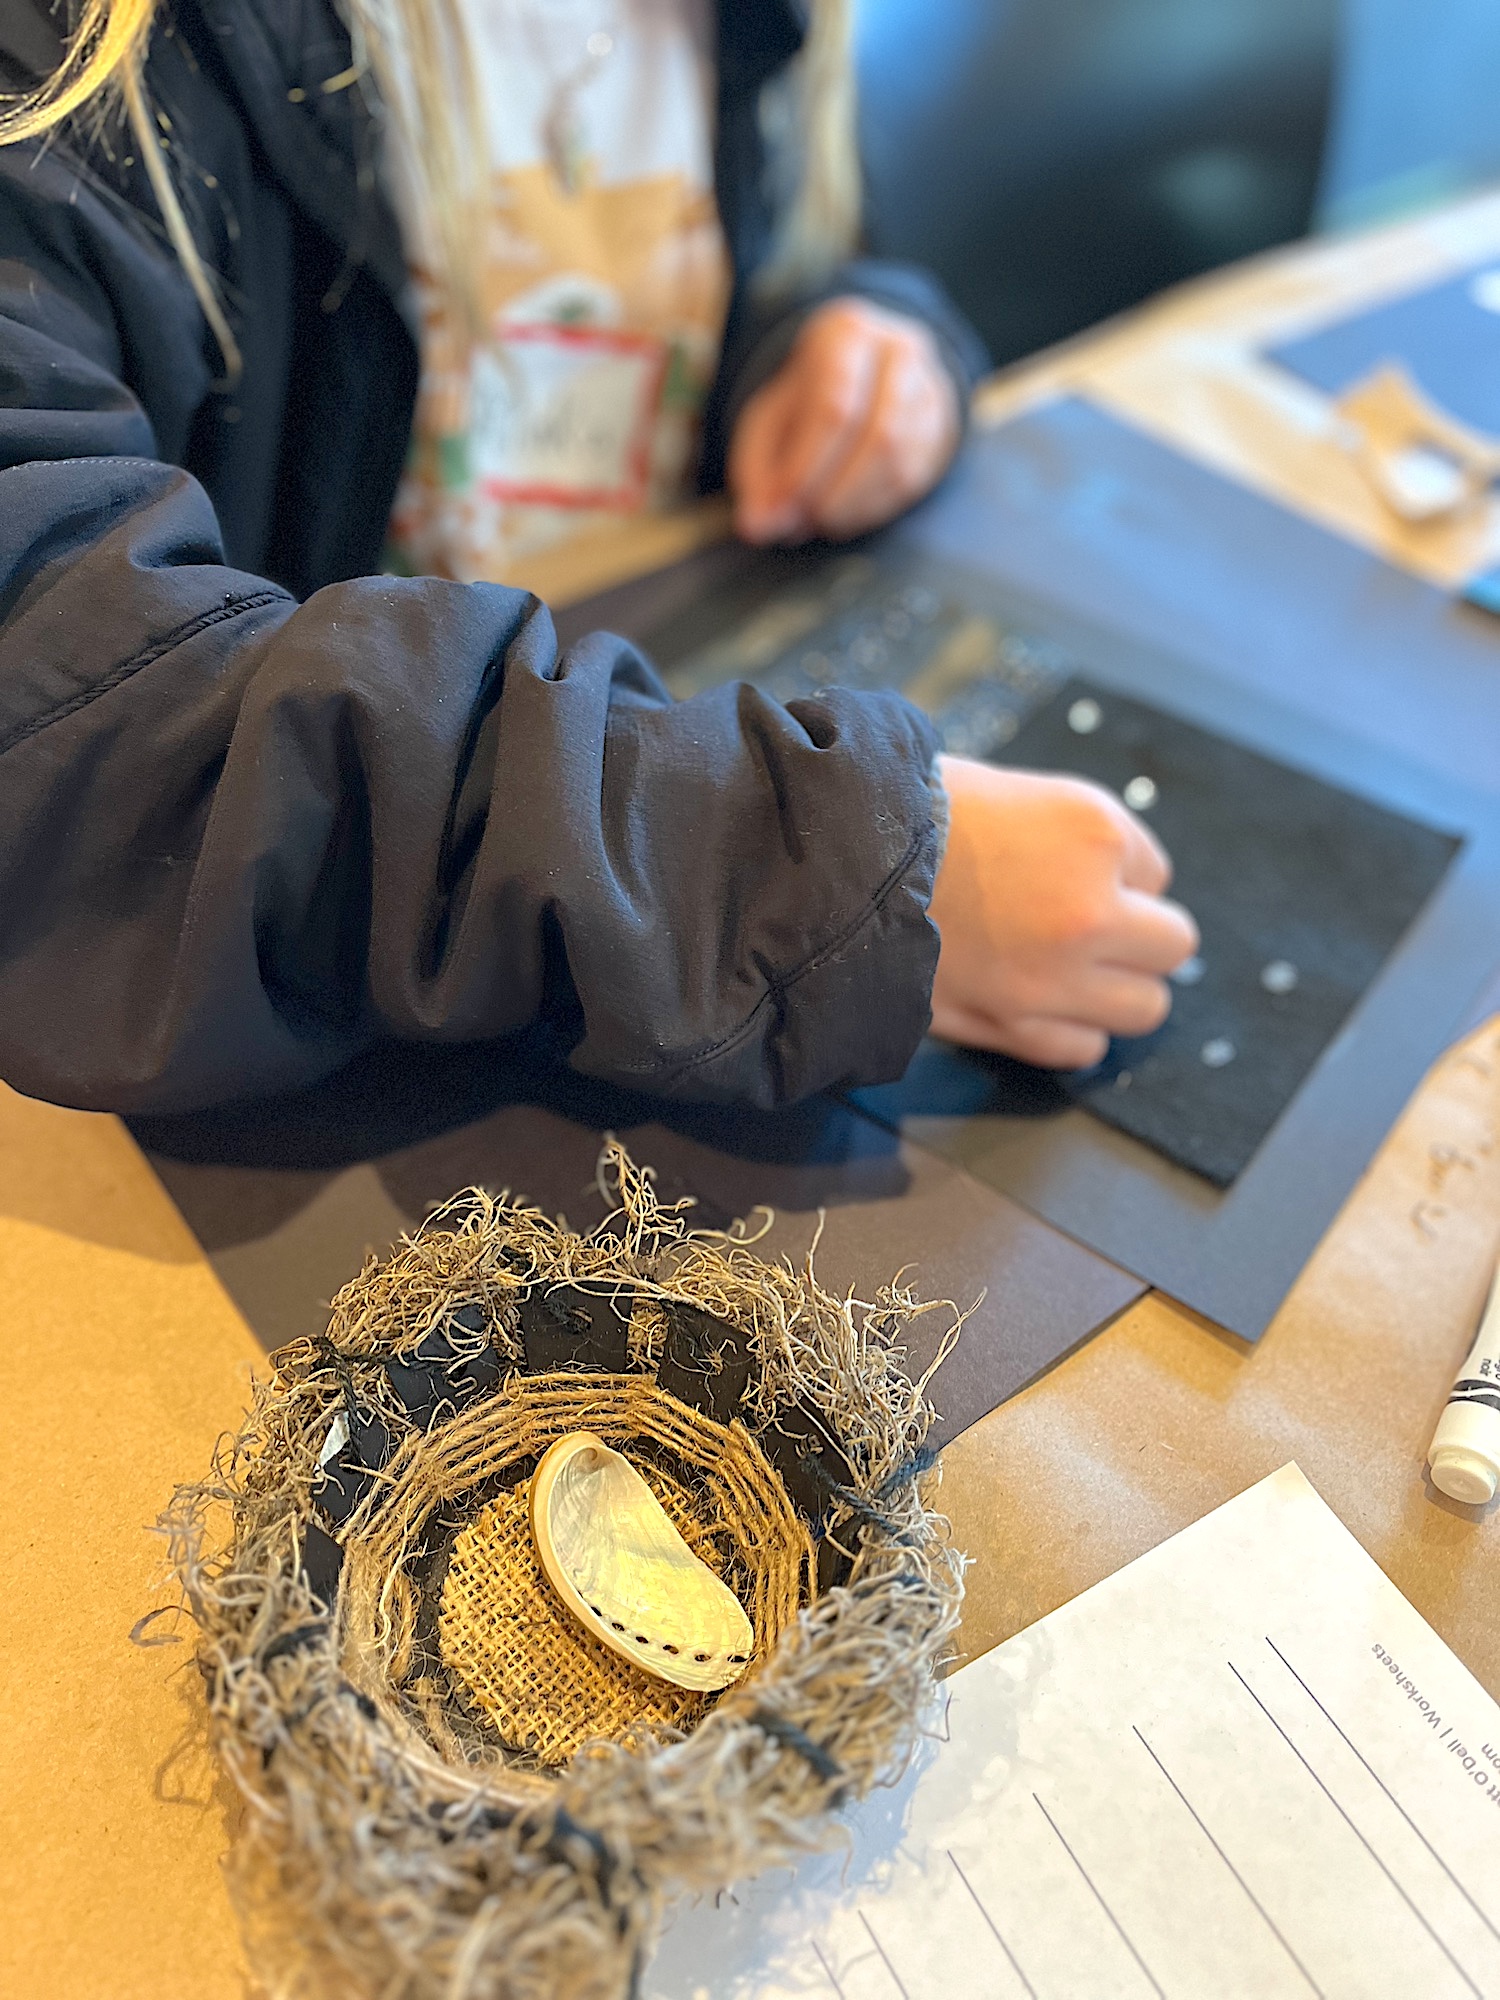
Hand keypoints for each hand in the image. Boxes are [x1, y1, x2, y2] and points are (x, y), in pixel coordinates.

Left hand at [730, 297, 960, 544]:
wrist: (860, 376)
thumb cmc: (806, 398)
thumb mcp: (768, 422)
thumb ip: (759, 474)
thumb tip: (758, 528)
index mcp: (846, 334)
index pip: (835, 404)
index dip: (808, 466)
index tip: (783, 508)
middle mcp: (898, 351)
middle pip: (880, 432)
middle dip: (836, 491)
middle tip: (804, 524)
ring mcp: (928, 387)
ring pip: (901, 459)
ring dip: (855, 505)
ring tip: (820, 522)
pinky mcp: (940, 426)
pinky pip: (913, 479)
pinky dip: (873, 509)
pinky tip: (845, 517)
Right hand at [929, 756, 1199, 1069]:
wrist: (831, 867)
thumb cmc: (912, 818)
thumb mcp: (1014, 795)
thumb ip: (1073, 843)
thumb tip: (1114, 883)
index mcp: (1092, 831)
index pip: (1155, 871)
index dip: (1112, 874)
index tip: (1064, 872)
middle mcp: (1089, 908)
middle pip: (1172, 944)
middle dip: (1136, 936)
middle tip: (1086, 926)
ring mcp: (1055, 976)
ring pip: (1145, 1007)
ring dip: (1114, 989)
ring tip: (1066, 970)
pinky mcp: (1013, 1023)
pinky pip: (1084, 1045)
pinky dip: (1068, 1027)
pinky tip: (1036, 1001)